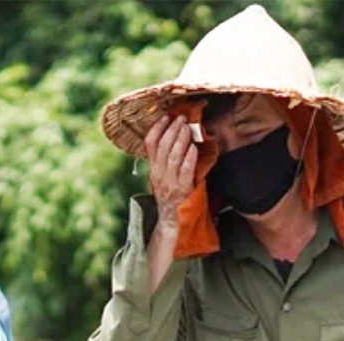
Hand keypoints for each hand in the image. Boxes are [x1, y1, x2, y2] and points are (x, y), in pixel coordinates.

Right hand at [143, 114, 197, 228]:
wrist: (170, 221)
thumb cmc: (169, 196)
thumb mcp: (162, 177)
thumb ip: (164, 161)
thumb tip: (173, 138)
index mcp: (153, 169)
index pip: (150, 144)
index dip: (157, 128)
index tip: (165, 117)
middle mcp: (159, 174)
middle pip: (163, 146)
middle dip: (173, 129)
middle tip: (181, 118)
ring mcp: (170, 182)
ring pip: (174, 156)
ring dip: (181, 140)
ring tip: (187, 128)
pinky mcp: (182, 190)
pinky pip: (185, 171)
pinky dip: (189, 158)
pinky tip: (193, 148)